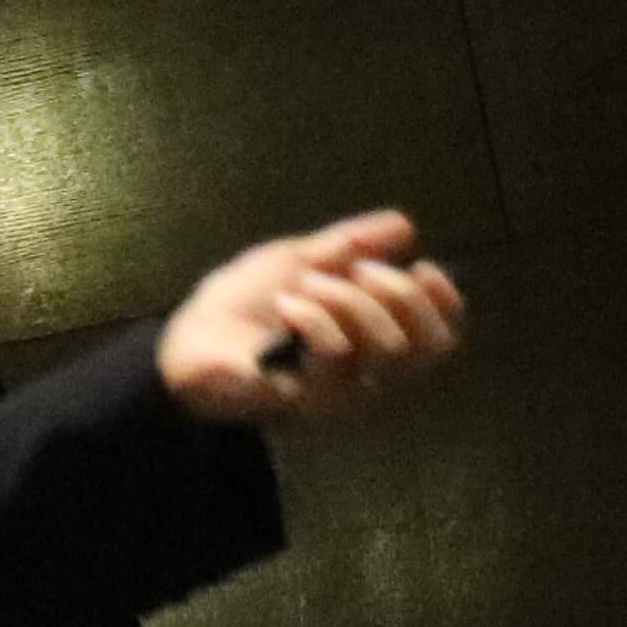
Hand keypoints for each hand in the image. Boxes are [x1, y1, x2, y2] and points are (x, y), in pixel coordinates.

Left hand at [157, 211, 467, 424]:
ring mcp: (333, 396)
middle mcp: (362, 380)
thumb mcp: (299, 260)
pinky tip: (286, 306)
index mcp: (369, 348)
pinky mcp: (301, 401)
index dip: (445, 305)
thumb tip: (404, 225)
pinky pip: (332, 356)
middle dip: (396, 294)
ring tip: (305, 287)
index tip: (423, 266)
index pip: (439, 342)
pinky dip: (314, 318)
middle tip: (355, 271)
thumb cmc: (241, 307)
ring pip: (382, 349)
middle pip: (420, 346)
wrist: (181, 339)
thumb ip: (350, 246)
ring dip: (348, 300)